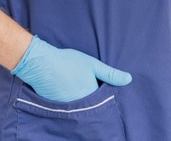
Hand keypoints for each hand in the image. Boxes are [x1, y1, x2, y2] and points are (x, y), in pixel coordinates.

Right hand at [11, 35, 131, 101]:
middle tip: (84, 85)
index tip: (99, 86)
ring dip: (80, 100)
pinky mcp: (58, 108)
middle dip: (92, 99)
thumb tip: (129, 79)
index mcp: (91, 96)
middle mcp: (81, 106)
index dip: (102, 93)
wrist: (41, 64)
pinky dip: (69, 101)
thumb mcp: (92, 63)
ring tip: (76, 87)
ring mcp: (68, 108)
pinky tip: (66, 89)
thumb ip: (111, 74)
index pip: (101, 100)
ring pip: (80, 107)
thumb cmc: (68, 61)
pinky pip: (68, 108)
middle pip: (91, 105)